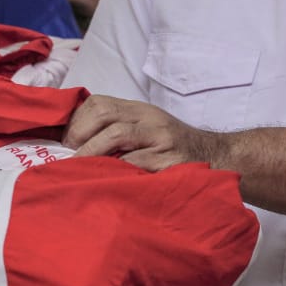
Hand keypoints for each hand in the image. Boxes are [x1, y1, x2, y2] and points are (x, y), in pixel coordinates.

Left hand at [64, 95, 222, 171]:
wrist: (219, 159)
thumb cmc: (175, 150)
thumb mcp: (148, 130)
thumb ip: (118, 131)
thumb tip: (75, 146)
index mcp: (139, 110)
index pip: (99, 103)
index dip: (77, 122)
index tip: (66, 144)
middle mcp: (149, 118)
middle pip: (103, 114)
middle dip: (80, 136)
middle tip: (69, 159)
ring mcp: (160, 138)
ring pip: (116, 135)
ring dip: (91, 154)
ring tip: (78, 171)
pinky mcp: (169, 160)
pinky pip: (135, 164)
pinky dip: (115, 173)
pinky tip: (105, 183)